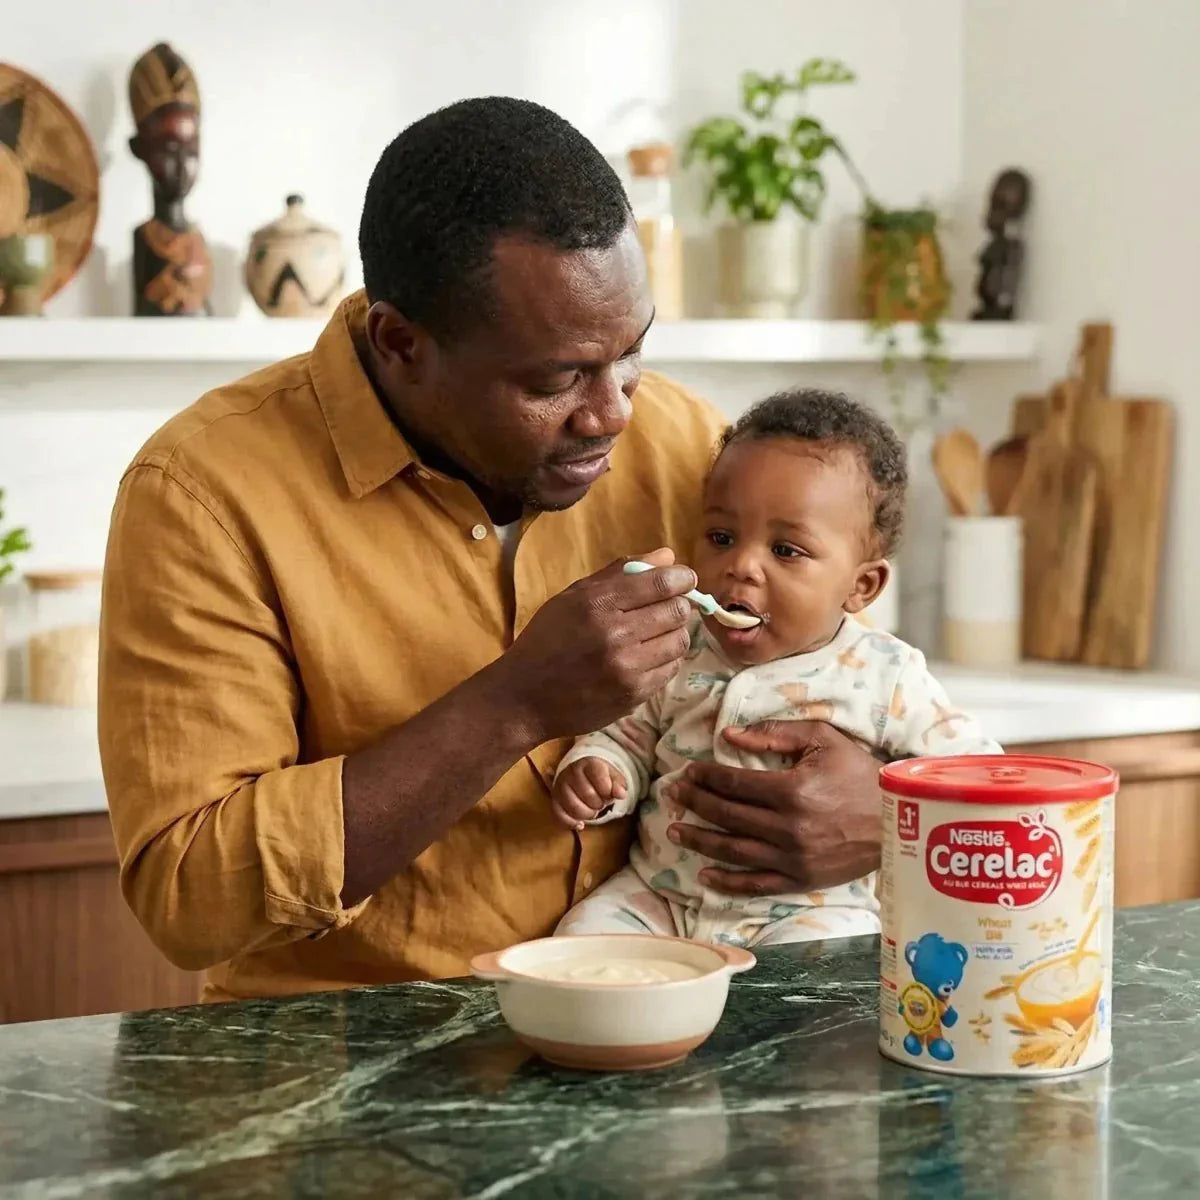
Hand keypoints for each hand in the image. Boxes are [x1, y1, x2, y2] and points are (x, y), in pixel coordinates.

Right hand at [499, 548, 695, 741]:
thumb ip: (621, 573)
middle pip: (677, 611)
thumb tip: (668, 557)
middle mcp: (615, 636)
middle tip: (666, 607)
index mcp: (597, 604)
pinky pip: (670, 669)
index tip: (684, 579)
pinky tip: (646, 657)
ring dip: (674, 633)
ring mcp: (626, 669)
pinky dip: (665, 659)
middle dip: (678, 605)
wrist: (524, 698)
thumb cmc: (547, 640)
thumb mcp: (573, 597)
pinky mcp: (633, 695)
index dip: (682, 578)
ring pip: (680, 641)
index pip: (661, 583)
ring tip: (655, 633)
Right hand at [551, 757, 627, 829]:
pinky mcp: (554, 800)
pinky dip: (572, 823)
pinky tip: (580, 824)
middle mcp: (571, 772)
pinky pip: (560, 816)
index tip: (608, 793)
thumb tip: (620, 794)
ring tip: (592, 811)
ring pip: (574, 807)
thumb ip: (619, 784)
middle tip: (601, 803)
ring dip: (587, 814)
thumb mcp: (613, 776)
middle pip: (588, 794)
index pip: (598, 776)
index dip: (607, 789)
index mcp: (588, 764)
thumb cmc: (599, 778)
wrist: (580, 775)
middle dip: (599, 804)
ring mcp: (560, 786)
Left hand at [665, 720, 882, 894]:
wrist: (897, 819)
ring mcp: (793, 859)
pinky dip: (727, 882)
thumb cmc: (859, 773)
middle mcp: (787, 828)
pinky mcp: (800, 881)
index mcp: (791, 790)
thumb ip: (774, 732)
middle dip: (694, 803)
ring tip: (674, 831)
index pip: (733, 783)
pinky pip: (756, 885)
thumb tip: (728, 733)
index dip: (705, 776)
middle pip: (726, 815)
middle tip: (672, 795)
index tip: (687, 771)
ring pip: (733, 851)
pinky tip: (704, 874)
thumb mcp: (822, 739)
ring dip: (699, 840)